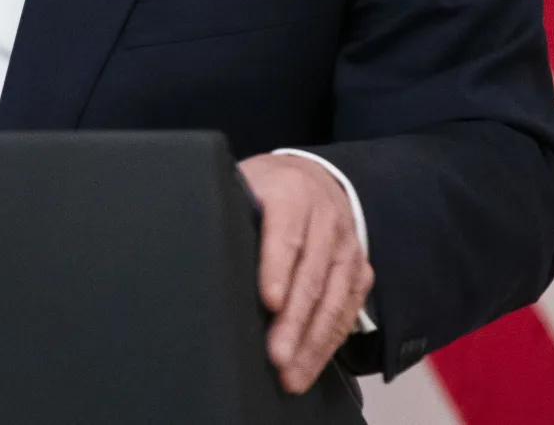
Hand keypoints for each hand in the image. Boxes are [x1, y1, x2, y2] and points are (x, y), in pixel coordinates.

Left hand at [239, 153, 374, 392]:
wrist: (313, 178)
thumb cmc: (266, 189)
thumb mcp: (243, 184)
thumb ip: (229, 212)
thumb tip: (193, 244)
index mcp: (290, 194)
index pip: (285, 234)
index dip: (277, 269)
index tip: (268, 301)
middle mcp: (325, 220)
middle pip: (311, 275)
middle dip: (294, 321)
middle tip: (276, 356)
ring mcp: (347, 247)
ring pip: (333, 299)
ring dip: (312, 341)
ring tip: (291, 374)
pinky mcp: (360, 271)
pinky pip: (348, 310)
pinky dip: (330, 341)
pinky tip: (311, 363)